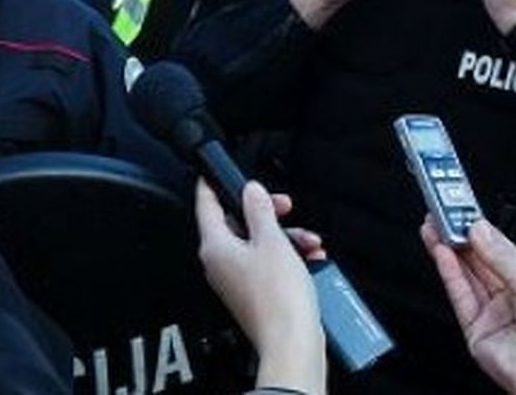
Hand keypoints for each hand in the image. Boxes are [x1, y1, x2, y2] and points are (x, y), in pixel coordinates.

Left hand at [196, 180, 324, 393]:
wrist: (291, 342)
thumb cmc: (278, 297)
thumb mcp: (273, 241)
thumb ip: (260, 210)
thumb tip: (251, 191)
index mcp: (215, 246)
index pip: (206, 205)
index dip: (212, 185)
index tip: (214, 172)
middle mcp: (220, 263)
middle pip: (237, 223)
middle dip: (267, 213)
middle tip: (284, 206)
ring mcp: (236, 279)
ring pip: (257, 244)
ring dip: (285, 237)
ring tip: (309, 241)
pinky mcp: (253, 293)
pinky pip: (267, 265)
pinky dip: (287, 257)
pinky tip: (309, 258)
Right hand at [422, 220, 515, 394]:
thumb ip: (503, 257)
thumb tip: (481, 231)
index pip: (501, 252)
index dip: (482, 231)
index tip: (466, 210)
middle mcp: (510, 300)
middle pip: (479, 262)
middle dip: (461, 237)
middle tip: (444, 212)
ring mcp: (492, 315)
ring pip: (465, 276)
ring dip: (448, 250)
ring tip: (435, 225)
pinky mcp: (475, 330)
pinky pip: (459, 295)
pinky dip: (449, 271)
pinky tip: (441, 251)